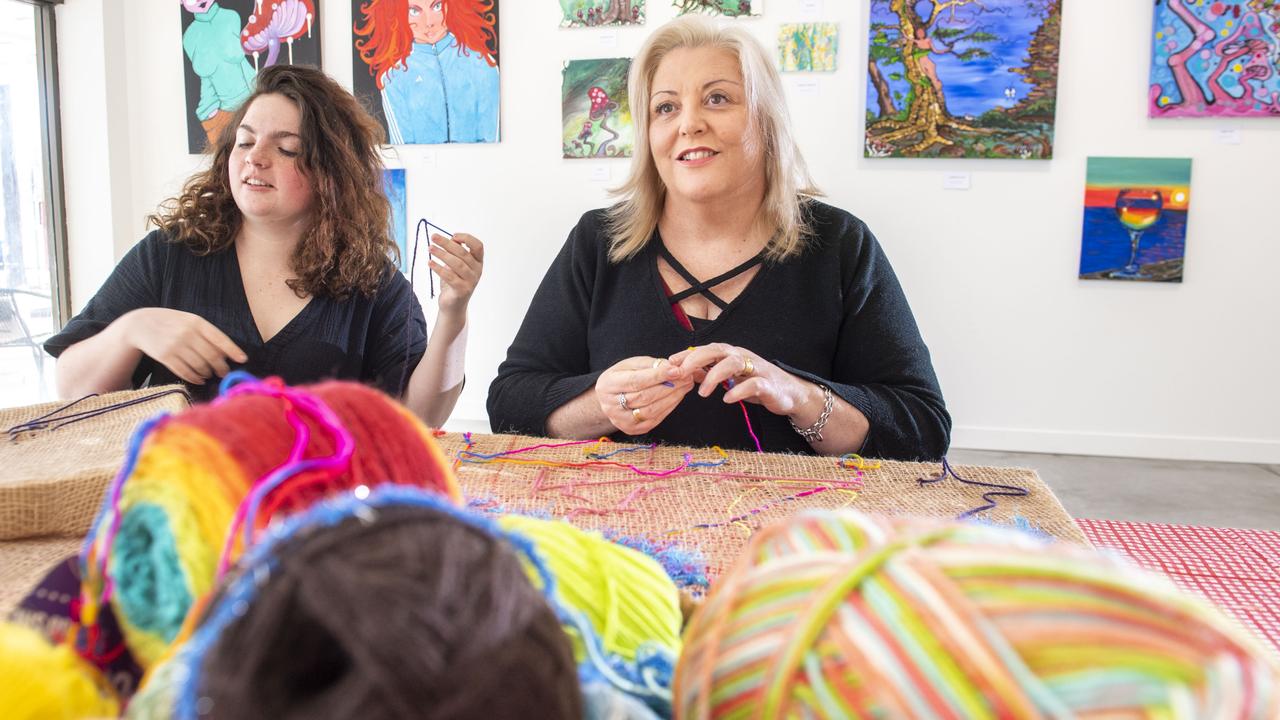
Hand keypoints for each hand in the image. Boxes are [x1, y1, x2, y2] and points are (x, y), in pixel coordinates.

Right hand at [121, 308, 246, 384]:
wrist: (140, 324)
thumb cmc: (171, 323)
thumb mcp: (189, 320)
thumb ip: (206, 333)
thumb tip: (226, 353)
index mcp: (196, 322)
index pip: (220, 338)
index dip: (233, 350)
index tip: (243, 359)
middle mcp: (187, 333)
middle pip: (211, 356)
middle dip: (221, 367)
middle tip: (224, 372)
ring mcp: (175, 345)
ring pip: (200, 366)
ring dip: (208, 373)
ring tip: (209, 374)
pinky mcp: (165, 357)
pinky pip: (185, 372)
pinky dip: (195, 378)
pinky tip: (199, 379)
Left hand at [429, 232, 483, 316]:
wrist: (453, 305)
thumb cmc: (453, 281)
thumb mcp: (455, 264)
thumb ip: (455, 252)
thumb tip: (448, 239)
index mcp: (478, 262)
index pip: (478, 246)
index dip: (467, 238)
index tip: (453, 235)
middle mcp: (477, 271)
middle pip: (463, 253)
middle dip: (447, 243)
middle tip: (433, 237)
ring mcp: (471, 281)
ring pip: (457, 264)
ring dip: (442, 254)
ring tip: (430, 248)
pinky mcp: (462, 290)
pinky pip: (450, 277)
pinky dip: (438, 268)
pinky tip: (430, 263)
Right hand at [594, 356, 693, 434]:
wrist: (610, 398)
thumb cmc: (623, 377)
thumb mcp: (631, 365)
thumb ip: (650, 365)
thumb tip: (672, 367)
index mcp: (608, 384)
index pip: (635, 381)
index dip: (658, 376)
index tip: (677, 370)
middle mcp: (610, 405)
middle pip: (644, 397)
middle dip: (669, 387)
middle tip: (686, 377)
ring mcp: (620, 420)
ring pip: (651, 411)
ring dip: (672, 398)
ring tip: (685, 386)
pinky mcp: (631, 429)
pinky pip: (654, 420)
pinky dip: (669, 407)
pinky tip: (677, 397)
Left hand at [668, 343, 813, 417]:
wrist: (789, 394)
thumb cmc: (755, 384)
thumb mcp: (729, 378)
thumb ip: (709, 373)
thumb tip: (684, 372)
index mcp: (730, 355)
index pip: (706, 349)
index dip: (687, 354)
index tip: (670, 362)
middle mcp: (742, 357)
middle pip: (717, 350)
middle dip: (696, 359)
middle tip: (680, 372)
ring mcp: (756, 369)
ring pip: (733, 363)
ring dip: (715, 376)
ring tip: (702, 393)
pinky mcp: (768, 384)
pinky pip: (753, 383)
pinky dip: (738, 390)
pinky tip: (727, 399)